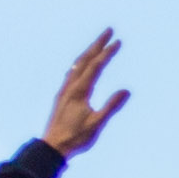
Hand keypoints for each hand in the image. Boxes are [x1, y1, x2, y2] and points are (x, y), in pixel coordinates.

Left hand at [44, 30, 132, 158]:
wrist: (52, 147)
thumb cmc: (75, 137)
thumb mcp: (97, 123)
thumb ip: (111, 106)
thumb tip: (126, 90)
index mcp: (79, 91)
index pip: (95, 66)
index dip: (107, 53)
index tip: (118, 41)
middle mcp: (70, 86)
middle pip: (84, 59)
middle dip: (97, 44)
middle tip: (109, 31)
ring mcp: (64, 91)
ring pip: (77, 65)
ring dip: (88, 52)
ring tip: (97, 44)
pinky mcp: (62, 97)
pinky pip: (72, 73)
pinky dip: (80, 63)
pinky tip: (81, 66)